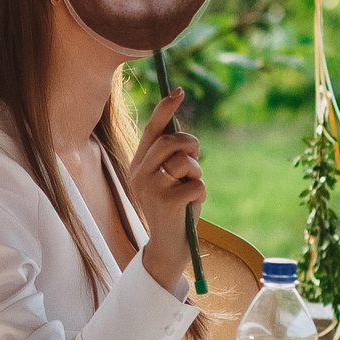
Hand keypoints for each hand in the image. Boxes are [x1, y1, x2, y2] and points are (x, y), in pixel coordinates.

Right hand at [130, 89, 207, 297]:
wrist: (168, 247)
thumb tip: (184, 135)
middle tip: (195, 158)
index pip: (152, 130)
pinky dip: (201, 193)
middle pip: (171, 141)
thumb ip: (172, 158)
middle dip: (190, 145)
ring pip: (185, 161)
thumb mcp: (169, 180)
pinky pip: (196, 184)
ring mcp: (150, 188)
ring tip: (191, 189)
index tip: (179, 91)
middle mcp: (139, 173)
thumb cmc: (174, 209)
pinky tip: (192, 207)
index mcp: (138, 164)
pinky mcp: (165, 202)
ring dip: (197, 173)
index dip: (165, 109)